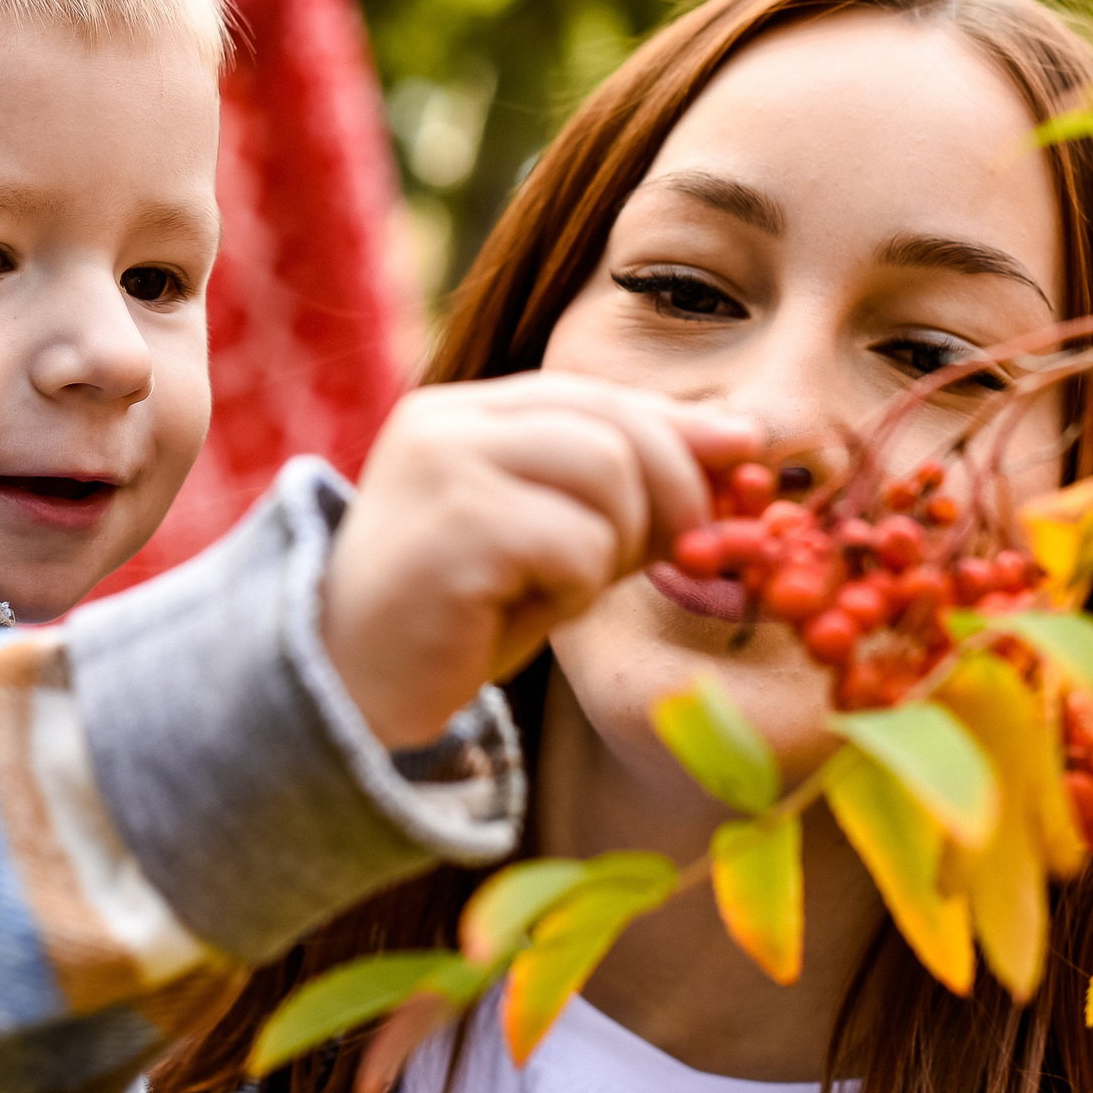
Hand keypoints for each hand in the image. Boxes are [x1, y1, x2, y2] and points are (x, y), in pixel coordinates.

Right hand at [320, 372, 763, 747]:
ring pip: (608, 475)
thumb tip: (741, 442)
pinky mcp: (455, 525)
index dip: (679, 426)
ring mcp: (445, 465)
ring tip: (559, 591)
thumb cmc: (453, 622)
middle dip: (671, 494)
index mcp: (461, 413)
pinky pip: (577, 543)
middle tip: (676, 557)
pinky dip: (574, 591)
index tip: (745, 455)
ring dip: (613, 550)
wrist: (347, 696)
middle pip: (615, 426)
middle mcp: (447, 421)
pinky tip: (518, 614)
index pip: (595, 396)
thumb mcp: (544, 539)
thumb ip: (616, 489)